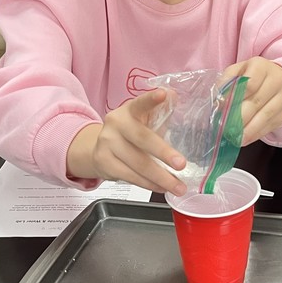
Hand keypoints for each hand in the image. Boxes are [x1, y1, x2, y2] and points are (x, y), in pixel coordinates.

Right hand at [67, 89, 186, 194]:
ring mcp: (107, 144)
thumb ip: (160, 110)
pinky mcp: (104, 162)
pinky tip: (161, 187)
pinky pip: (130, 176)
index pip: (141, 103)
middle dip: (164, 153)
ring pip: (137, 163)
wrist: (100, 148)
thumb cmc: (131, 132)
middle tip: (181, 164)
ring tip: (178, 186)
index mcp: (129, 110)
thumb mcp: (145, 119)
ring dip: (161, 177)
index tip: (163, 95)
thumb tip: (174, 96)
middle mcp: (116, 124)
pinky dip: (149, 184)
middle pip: (142, 139)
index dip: (151, 99)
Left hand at [221, 57, 281, 144]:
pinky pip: (273, 124)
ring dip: (249, 130)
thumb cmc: (253, 76)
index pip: (249, 84)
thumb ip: (227, 82)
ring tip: (236, 139)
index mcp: (261, 66)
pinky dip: (258, 133)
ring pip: (266, 115)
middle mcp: (277, 79)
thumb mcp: (238, 72)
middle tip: (227, 129)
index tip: (223, 109)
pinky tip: (247, 139)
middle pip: (257, 101)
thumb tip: (220, 100)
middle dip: (240, 118)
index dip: (235, 98)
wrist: (279, 78)